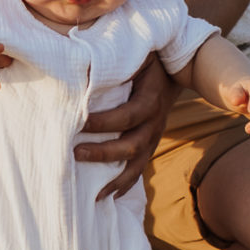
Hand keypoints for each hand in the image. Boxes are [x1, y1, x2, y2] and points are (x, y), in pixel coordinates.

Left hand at [75, 54, 171, 199]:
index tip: (79, 121)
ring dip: (115, 179)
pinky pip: (139, 167)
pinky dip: (125, 183)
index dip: (105, 121)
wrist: (174, 66)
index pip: (128, 115)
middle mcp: (155, 121)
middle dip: (104, 152)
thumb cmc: (144, 57)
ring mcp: (154, 135)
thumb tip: (81, 70)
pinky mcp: (150, 143)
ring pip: (137, 163)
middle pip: (133, 144)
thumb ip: (111, 62)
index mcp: (151, 99)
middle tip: (75, 153)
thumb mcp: (133, 54)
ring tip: (93, 194)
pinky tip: (108, 196)